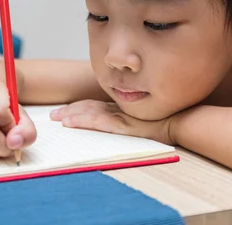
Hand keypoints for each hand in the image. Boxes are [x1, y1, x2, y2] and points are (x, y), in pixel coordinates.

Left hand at [49, 100, 173, 144]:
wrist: (180, 122)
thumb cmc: (166, 122)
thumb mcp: (144, 119)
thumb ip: (131, 118)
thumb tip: (120, 124)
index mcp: (122, 107)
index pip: (95, 105)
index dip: (78, 107)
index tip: (64, 111)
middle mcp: (118, 109)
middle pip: (88, 107)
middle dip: (69, 110)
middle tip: (52, 115)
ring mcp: (120, 116)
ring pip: (89, 113)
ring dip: (70, 116)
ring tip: (56, 119)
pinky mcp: (122, 124)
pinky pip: (97, 122)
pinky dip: (82, 122)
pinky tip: (69, 124)